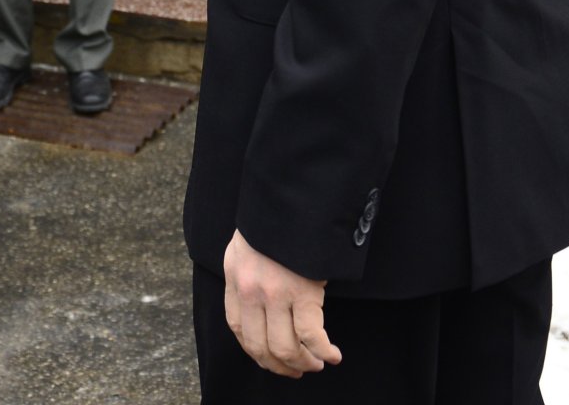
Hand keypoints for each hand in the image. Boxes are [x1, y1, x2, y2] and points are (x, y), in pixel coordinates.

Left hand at [222, 230, 338, 378]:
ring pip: (285, 348)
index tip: (269, 358)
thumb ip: (247, 273)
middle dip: (279, 366)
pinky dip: (323, 351)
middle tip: (295, 371)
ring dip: (303, 363)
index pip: (238, 328)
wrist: (291, 197)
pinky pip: (311, 336)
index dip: (254, 350)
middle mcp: (250, 291)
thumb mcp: (245, 244)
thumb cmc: (272, 220)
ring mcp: (276, 294)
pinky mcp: (303, 292)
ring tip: (316, 364)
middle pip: (260, 346)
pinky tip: (332, 354)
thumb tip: (259, 302)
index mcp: (235, 278)